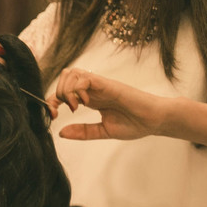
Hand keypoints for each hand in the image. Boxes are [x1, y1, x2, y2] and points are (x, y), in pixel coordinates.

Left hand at [49, 68, 164, 140]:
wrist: (154, 121)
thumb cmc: (134, 124)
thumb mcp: (102, 131)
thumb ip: (82, 131)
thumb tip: (60, 132)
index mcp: (91, 99)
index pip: (63, 91)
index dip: (52, 102)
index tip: (53, 116)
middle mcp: (93, 90)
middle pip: (65, 77)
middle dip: (57, 94)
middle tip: (65, 110)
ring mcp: (101, 85)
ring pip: (72, 73)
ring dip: (67, 90)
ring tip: (75, 106)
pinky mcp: (109, 85)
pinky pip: (86, 78)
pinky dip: (78, 89)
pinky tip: (85, 103)